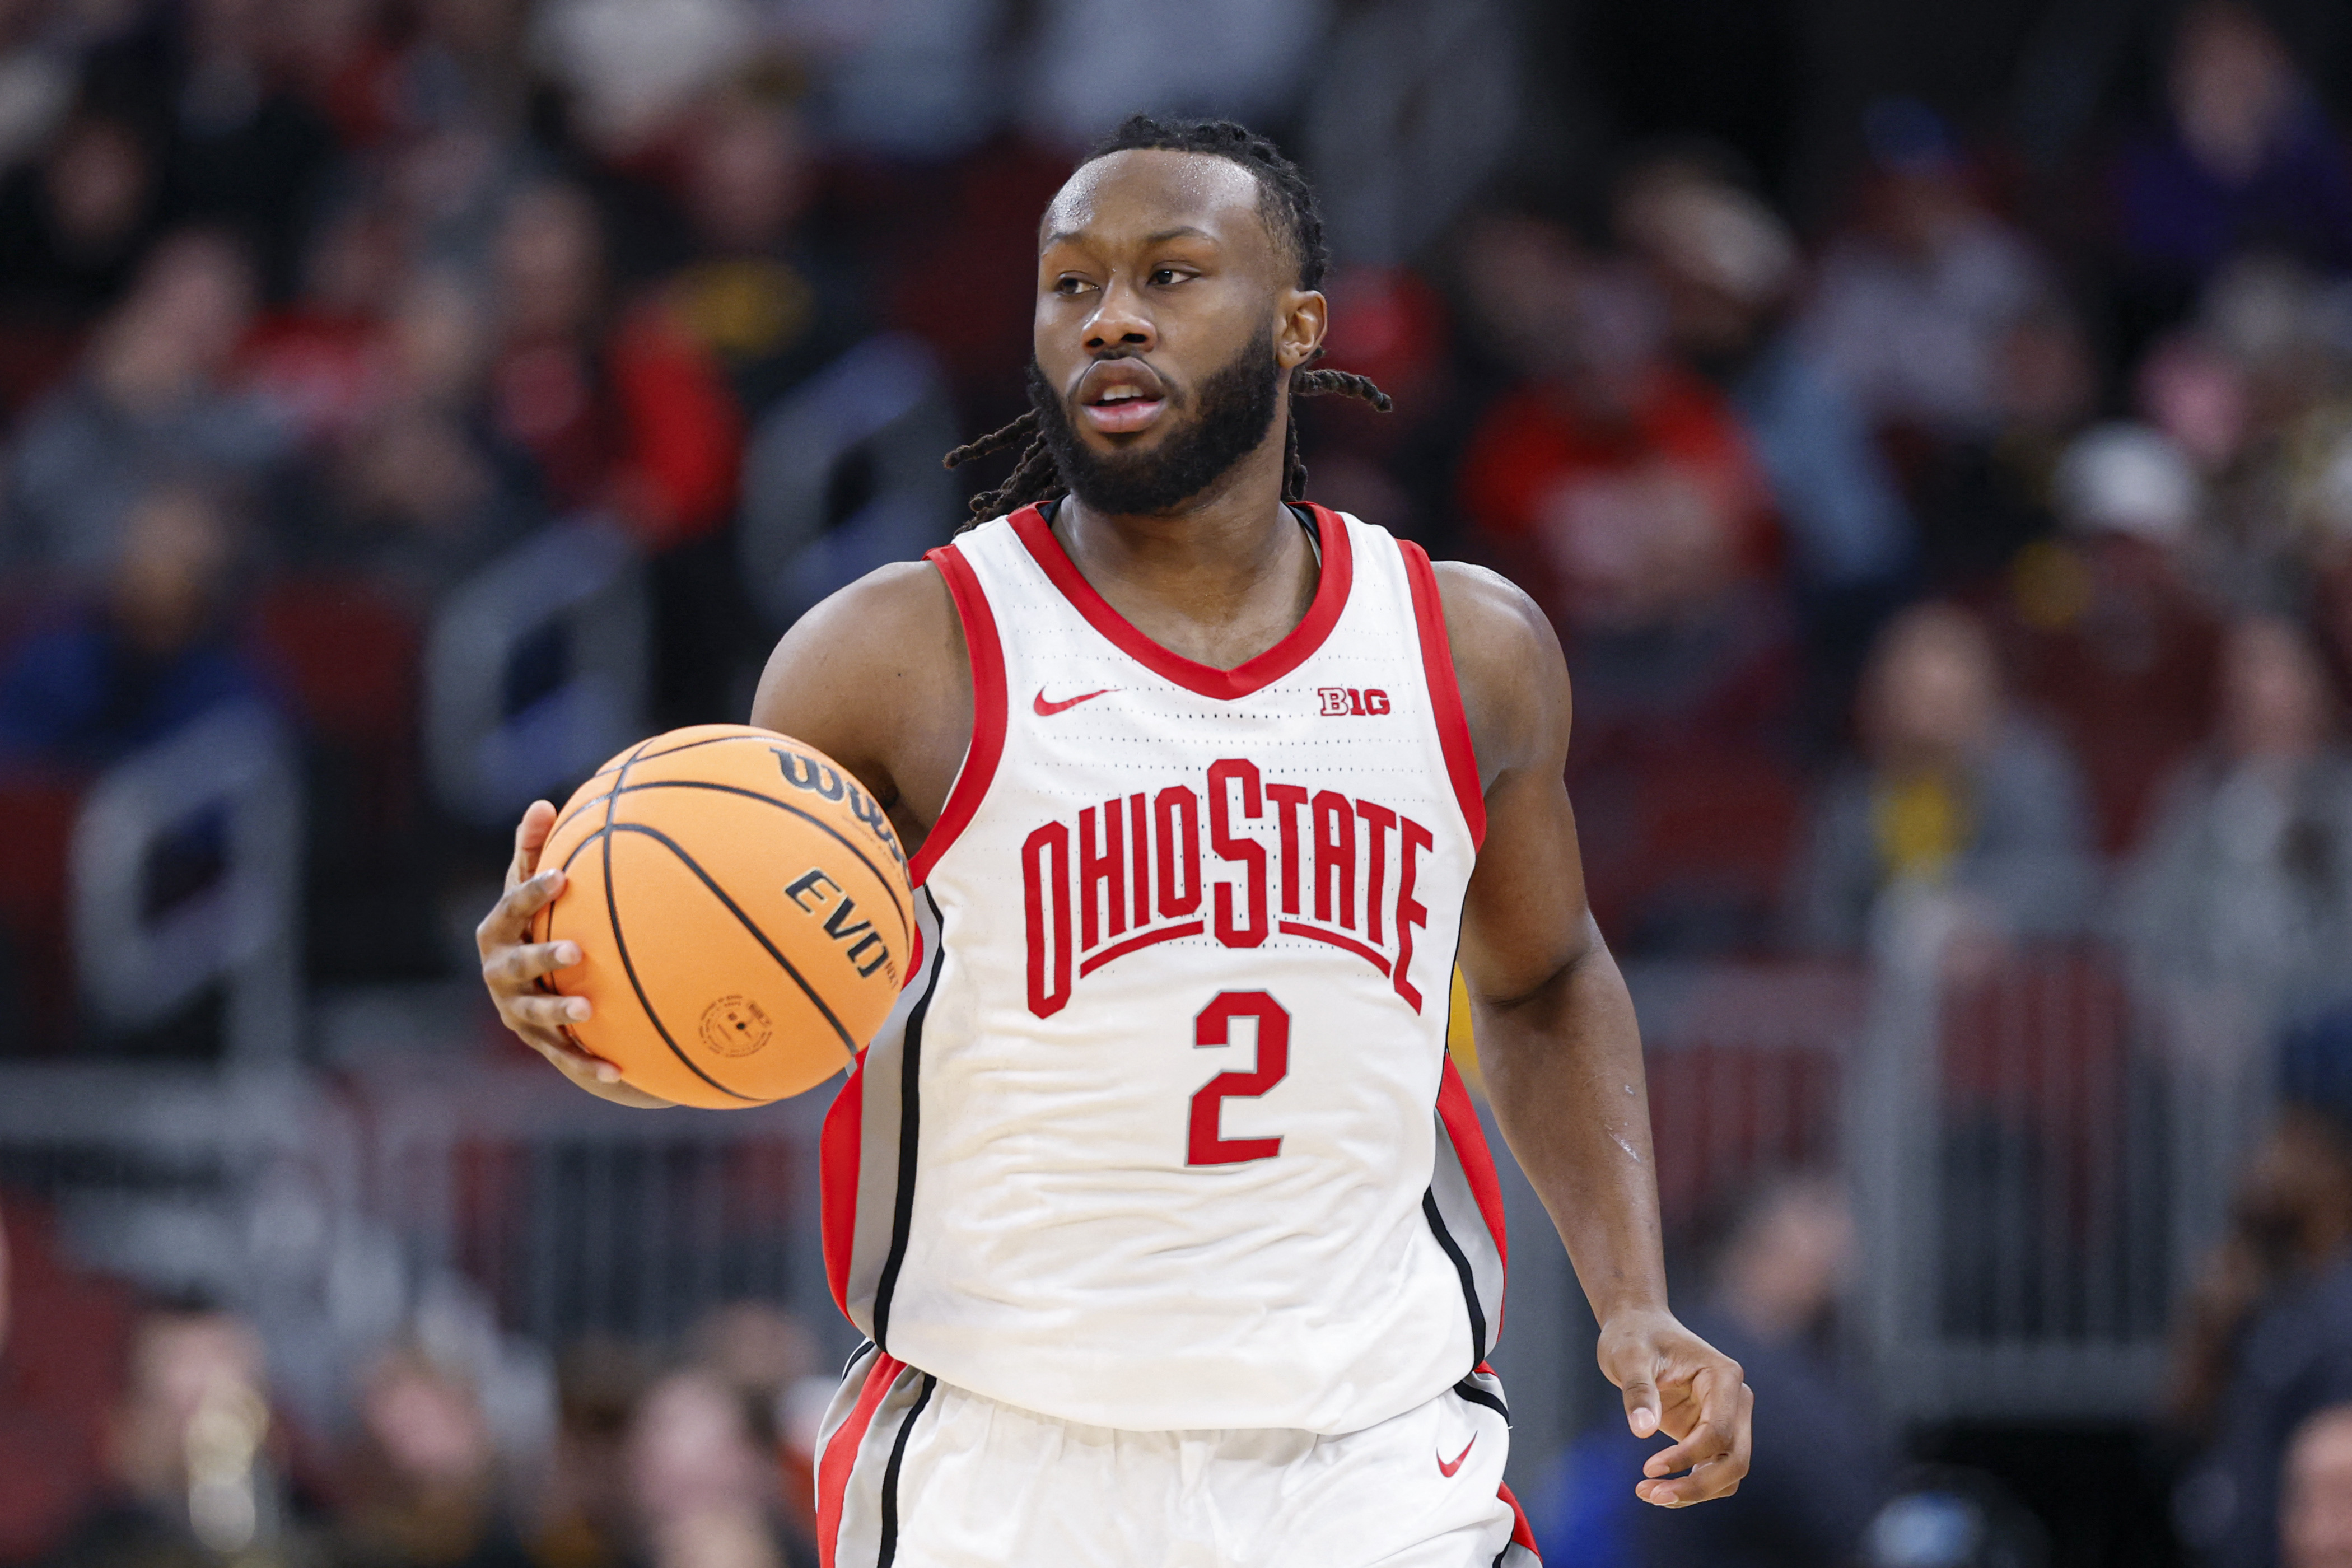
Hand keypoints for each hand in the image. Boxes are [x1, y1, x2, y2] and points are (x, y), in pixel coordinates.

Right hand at [476, 801, 671, 1107]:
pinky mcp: (541, 1043)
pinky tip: (618, 1070)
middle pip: (517, 965)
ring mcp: (517, 1012)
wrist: (535, 991)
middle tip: (575, 949)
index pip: (511, 908)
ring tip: (589, 1006)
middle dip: (542, 957)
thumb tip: (542, 803)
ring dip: (561, 1010)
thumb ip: (533, 851)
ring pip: (537, 1013)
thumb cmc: (536, 923)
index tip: (561, 877)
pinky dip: (589, 1063)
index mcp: (497, 932)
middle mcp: (499, 974)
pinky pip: (566, 1054)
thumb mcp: (532, 891)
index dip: (532, 893)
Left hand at [1598, 1307, 1751, 1506]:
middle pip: (1735, 1460)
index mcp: (1724, 1377)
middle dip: (1697, 1486)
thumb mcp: (1628, 1356)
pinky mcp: (1711, 1433)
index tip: (1649, 1467)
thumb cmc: (1634, 1336)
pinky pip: (1712, 1470)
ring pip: (1728, 1473)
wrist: (1638, 1327)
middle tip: (1650, 1495)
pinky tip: (1657, 1489)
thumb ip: (1638, 1390)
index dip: (1687, 1457)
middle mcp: (1735, 1400)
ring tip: (1648, 1494)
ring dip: (1694, 1492)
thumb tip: (1643, 1430)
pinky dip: (1690, 1485)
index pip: (1718, 1431)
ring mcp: (1727, 1419)